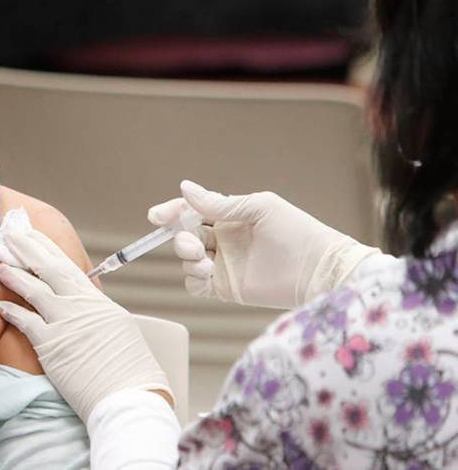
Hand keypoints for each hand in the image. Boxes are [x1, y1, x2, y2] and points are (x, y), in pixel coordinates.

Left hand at [0, 225, 171, 421]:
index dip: (45, 247)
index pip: (65, 265)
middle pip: (47, 268)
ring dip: (13, 274)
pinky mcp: (50, 345)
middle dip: (26, 248)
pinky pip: (25, 322)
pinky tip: (1, 306)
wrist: (128, 394)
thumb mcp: (117, 327)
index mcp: (95, 299)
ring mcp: (64, 322)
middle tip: (8, 233)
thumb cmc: (129, 367)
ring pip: (33, 289)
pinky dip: (12, 312)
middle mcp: (79, 305)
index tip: (31, 234)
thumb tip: (84, 303)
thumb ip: (95, 310)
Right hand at [149, 180, 381, 308]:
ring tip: (204, 261)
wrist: (319, 271)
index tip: (157, 216)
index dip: (172, 212)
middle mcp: (223, 239)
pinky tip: (205, 273)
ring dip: (186, 258)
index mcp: (230, 216)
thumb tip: (184, 188)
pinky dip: (192, 278)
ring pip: (186, 259)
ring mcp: (223, 264)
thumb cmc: (296, 232)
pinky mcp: (226, 287)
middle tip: (191, 243)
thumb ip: (220, 203)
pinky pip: (195, 284)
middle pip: (184, 234)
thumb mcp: (258, 208)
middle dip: (179, 237)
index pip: (192, 211)